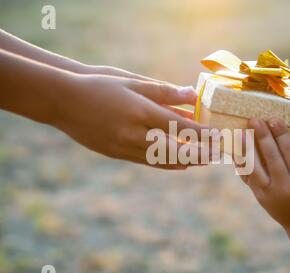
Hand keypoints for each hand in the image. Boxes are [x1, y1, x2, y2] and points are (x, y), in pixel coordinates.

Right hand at [52, 72, 206, 168]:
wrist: (63, 101)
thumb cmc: (99, 85)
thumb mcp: (133, 82)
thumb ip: (164, 91)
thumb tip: (192, 94)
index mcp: (140, 112)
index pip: (179, 127)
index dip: (201, 134)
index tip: (217, 136)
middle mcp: (134, 133)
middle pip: (175, 150)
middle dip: (199, 154)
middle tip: (217, 154)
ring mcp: (124, 147)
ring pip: (162, 160)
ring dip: (186, 162)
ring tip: (204, 161)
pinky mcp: (116, 154)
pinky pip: (148, 162)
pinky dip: (167, 164)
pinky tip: (180, 164)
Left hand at [239, 117, 289, 230]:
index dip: (281, 134)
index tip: (273, 119)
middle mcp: (285, 186)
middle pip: (271, 157)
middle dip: (261, 137)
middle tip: (254, 120)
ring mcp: (269, 193)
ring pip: (254, 168)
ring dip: (246, 149)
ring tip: (240, 132)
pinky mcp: (258, 196)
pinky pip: (247, 177)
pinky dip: (240, 163)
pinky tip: (236, 150)